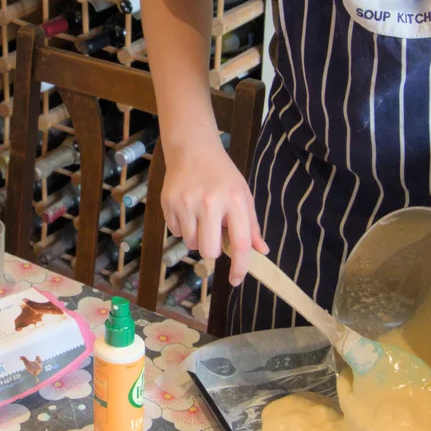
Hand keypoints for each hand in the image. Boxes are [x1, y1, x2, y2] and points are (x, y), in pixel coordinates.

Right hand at [161, 136, 267, 283]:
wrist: (192, 149)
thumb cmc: (222, 175)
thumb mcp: (243, 195)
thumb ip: (252, 226)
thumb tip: (262, 252)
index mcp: (235, 200)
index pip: (240, 243)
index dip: (240, 267)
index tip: (236, 280)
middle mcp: (210, 202)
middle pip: (210, 251)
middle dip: (212, 250)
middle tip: (214, 234)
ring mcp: (186, 203)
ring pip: (191, 244)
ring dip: (197, 238)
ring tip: (200, 217)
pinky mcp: (168, 203)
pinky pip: (176, 233)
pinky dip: (183, 228)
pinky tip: (187, 210)